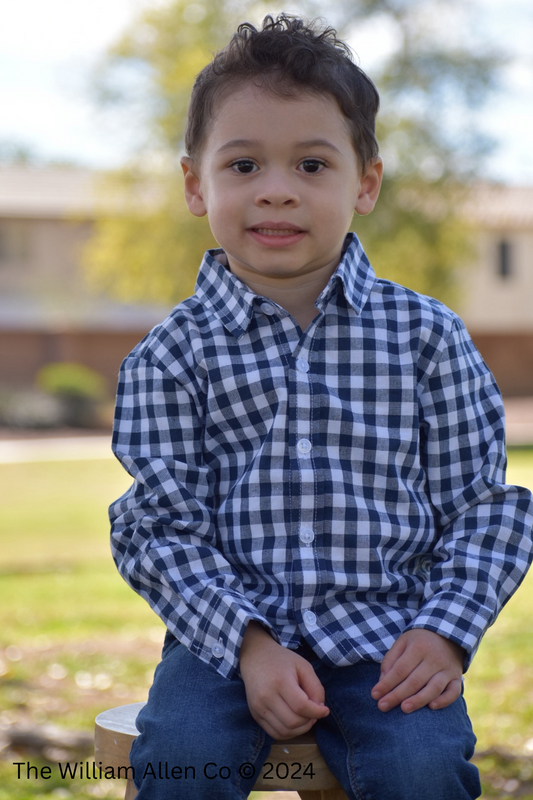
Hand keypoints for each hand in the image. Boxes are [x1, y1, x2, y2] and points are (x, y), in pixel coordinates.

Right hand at [239, 622, 328, 738]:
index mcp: (280, 682)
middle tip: (314, 714)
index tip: (325, 710)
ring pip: (284, 732)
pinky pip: (274, 733)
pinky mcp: (255, 715)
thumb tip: (320, 709)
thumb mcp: (303, 666)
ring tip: (305, 718)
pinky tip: (294, 722)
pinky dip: (288, 733)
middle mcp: (266, 697)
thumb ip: (315, 687)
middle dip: (309, 722)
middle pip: (293, 722)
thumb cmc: (282, 660)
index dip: (316, 712)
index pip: (301, 706)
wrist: (255, 657)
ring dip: (300, 729)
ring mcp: (258, 708)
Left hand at [371, 629, 463, 713]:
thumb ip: (391, 660)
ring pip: (433, 688)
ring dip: (418, 700)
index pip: (400, 669)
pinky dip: (444, 700)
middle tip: (383, 706)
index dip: (387, 683)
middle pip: (414, 681)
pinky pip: (454, 692)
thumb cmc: (420, 641)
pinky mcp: (457, 678)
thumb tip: (382, 681)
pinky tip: (432, 707)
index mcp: (418, 647)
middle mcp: (434, 658)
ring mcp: (447, 669)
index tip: (375, 695)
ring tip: (403, 709)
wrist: (448, 634)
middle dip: (397, 695)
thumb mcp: (403, 642)